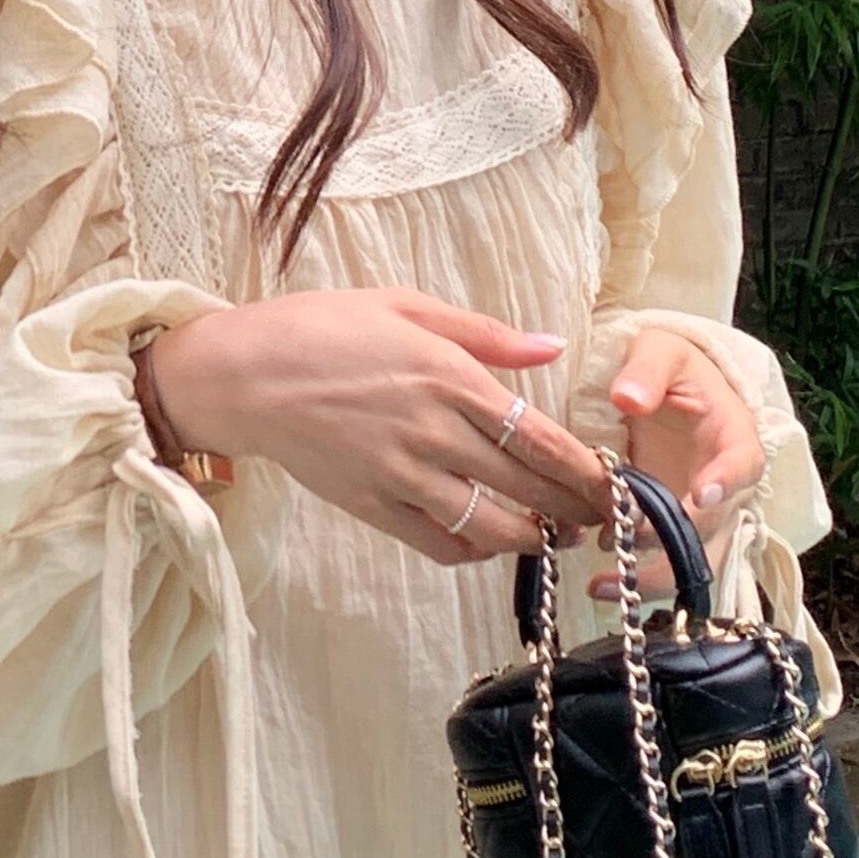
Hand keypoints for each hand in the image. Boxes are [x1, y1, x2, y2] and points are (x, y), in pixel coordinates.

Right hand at [144, 286, 618, 569]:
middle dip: (576, 509)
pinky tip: (491, 541)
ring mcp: (403, 476)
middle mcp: (434, 432)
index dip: (586, 469)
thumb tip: (552, 346)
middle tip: (604, 518)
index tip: (615, 482)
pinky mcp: (374, 507)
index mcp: (450, 378)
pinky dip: (475, 551)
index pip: (541, 438)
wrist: (244, 374)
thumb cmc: (323, 328)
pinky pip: (440, 545)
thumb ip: (486, 334)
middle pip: (528, 488)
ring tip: (557, 536)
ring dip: (533, 539)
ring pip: (491, 528)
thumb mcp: (407, 306)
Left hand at [586, 323, 763, 601]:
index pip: (744, 463)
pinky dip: (639, 579)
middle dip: (673, 541)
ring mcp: (702, 515)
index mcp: (735, 437)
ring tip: (603, 585)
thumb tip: (627, 398)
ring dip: (656, 579)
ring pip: (695, 561)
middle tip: (626, 539)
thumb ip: (647, 370)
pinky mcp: (675, 530)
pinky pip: (668, 565)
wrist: (669, 387)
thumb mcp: (661, 351)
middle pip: (716, 527)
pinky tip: (599, 584)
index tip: (702, 493)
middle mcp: (726, 486)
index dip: (727, 481)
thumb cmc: (671, 367)